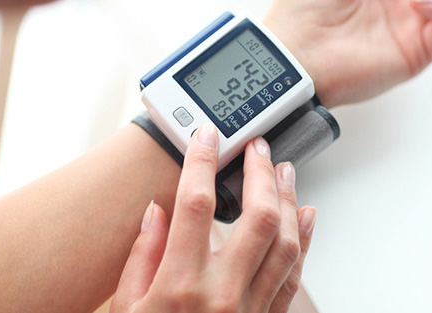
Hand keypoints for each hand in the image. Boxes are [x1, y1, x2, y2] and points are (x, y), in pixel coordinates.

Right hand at [110, 123, 315, 312]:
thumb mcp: (125, 310)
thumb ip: (142, 256)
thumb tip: (158, 211)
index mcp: (178, 288)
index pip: (196, 206)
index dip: (201, 162)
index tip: (205, 136)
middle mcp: (222, 297)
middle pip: (256, 218)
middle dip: (259, 173)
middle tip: (256, 146)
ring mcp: (251, 311)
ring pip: (284, 242)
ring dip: (287, 199)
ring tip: (283, 169)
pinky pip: (294, 275)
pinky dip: (304, 241)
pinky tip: (305, 215)